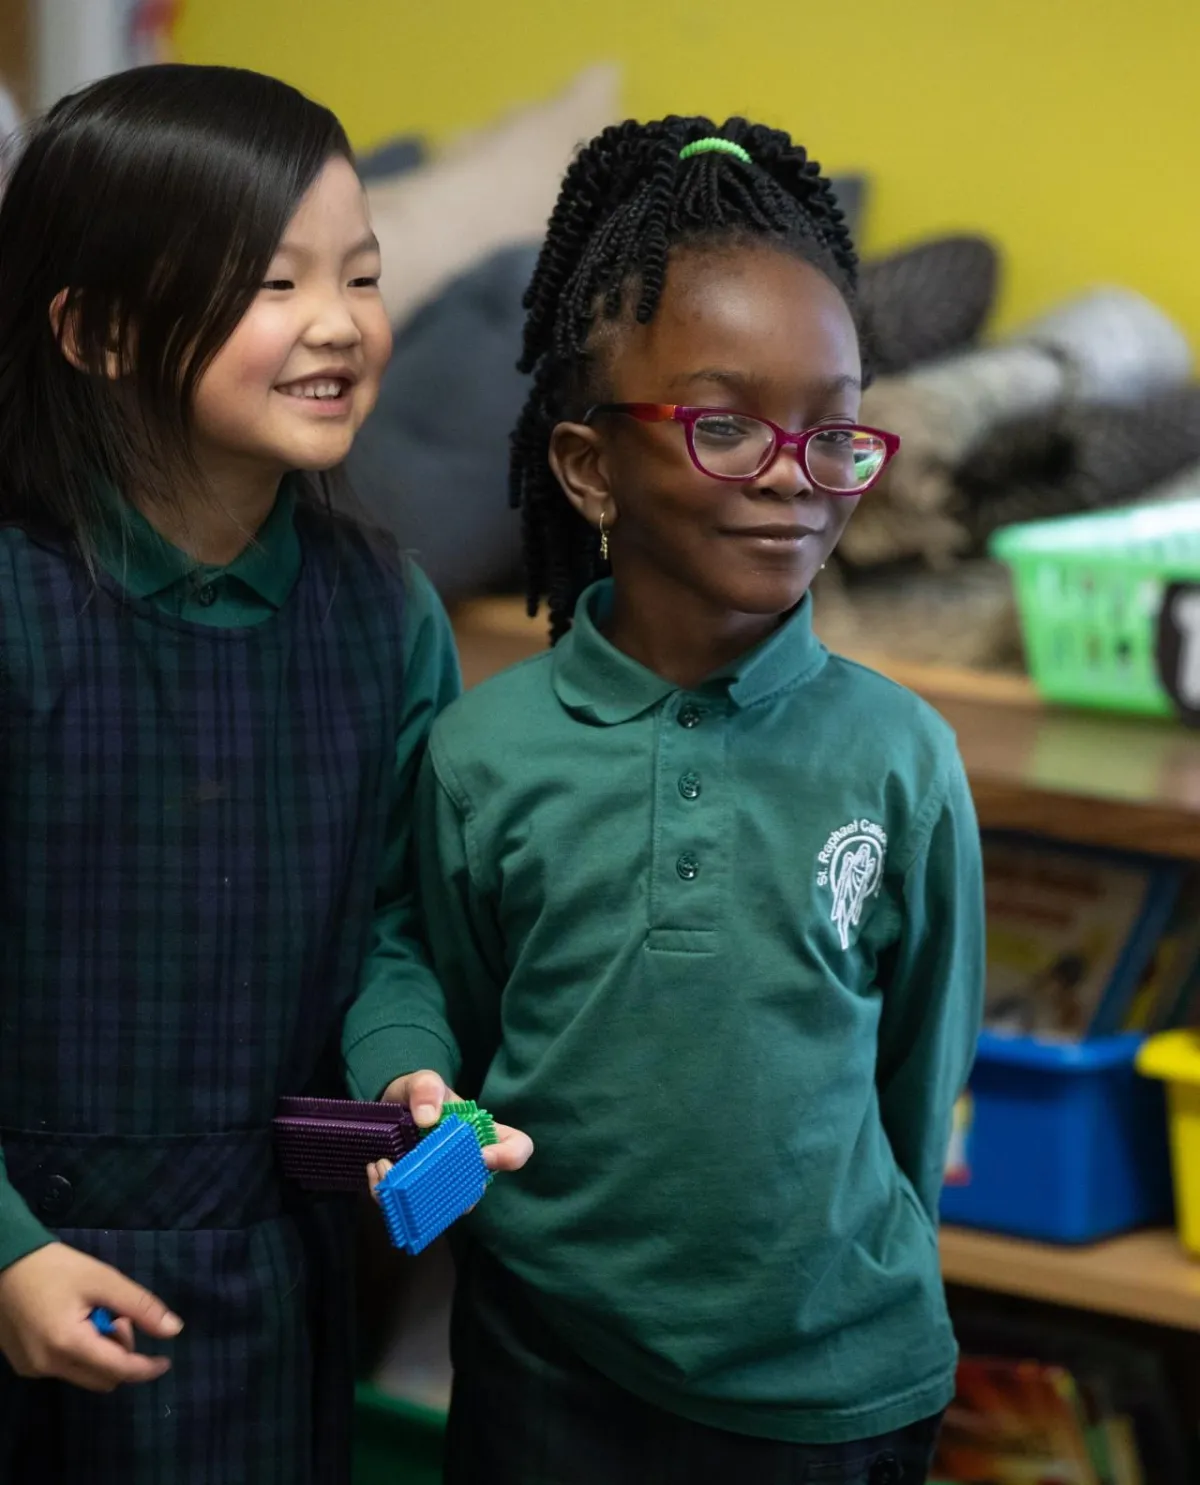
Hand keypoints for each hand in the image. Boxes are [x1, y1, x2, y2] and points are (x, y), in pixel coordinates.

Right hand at [0, 1242, 182, 1391]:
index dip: (145, 1368)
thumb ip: (140, 1306)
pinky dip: (80, 1353)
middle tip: (116, 1316)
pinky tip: (73, 1322)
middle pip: (103, 1378)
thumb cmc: (56, 1267)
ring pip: (84, 1376)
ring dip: (100, 1353)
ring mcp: (33, 1369)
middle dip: (120, 1352)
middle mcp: (47, 1366)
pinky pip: (65, 1370)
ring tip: (92, 1315)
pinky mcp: (24, 1366)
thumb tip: (173, 1330)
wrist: (5, 1262)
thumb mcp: (103, 1279)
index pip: (118, 1370)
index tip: (166, 1361)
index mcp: (68, 1344)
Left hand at [369, 1070, 533, 1191]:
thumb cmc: (418, 1094)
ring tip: (383, 1166)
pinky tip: (375, 1168)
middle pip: (474, 1189)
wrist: (389, 1108)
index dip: (509, 1156)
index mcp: (482, 1134)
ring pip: (437, 1205)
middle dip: (445, 1186)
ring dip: (409, 1193)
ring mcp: (442, 1182)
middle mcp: (468, 1164)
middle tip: (415, 1165)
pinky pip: (407, 1205)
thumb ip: (427, 1087)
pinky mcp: (415, 1194)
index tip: (483, 1156)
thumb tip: (428, 1118)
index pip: (516, 1148)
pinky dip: (386, 1192)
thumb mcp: (422, 1081)